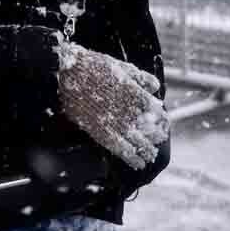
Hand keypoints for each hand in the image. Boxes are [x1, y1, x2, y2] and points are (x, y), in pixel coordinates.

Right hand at [57, 43, 168, 169]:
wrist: (67, 72)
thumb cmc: (93, 67)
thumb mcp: (120, 66)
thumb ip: (140, 77)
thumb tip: (155, 87)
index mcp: (136, 94)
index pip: (157, 113)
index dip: (161, 120)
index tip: (162, 124)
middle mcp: (129, 111)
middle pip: (150, 130)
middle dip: (156, 136)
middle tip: (156, 139)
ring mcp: (115, 122)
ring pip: (139, 142)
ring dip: (148, 150)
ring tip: (150, 155)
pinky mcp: (100, 131)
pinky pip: (120, 149)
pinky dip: (132, 158)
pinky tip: (139, 164)